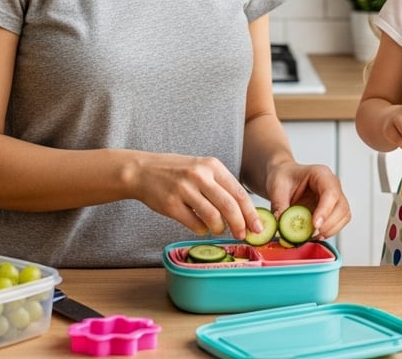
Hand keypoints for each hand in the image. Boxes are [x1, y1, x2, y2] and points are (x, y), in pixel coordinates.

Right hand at [131, 154, 262, 238]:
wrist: (143, 170)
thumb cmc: (176, 172)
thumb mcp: (201, 169)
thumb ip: (221, 186)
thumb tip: (244, 212)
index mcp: (212, 166)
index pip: (239, 193)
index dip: (251, 213)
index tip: (258, 227)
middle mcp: (199, 176)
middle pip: (229, 206)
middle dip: (240, 225)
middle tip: (243, 235)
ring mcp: (184, 189)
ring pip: (213, 217)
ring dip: (219, 228)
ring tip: (217, 229)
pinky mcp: (171, 204)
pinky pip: (194, 224)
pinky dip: (201, 229)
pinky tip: (200, 226)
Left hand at [265, 161, 350, 239]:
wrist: (283, 178)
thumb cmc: (283, 177)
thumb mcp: (276, 187)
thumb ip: (279, 205)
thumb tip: (281, 225)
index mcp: (320, 174)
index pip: (331, 192)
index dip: (325, 210)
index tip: (314, 224)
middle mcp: (332, 185)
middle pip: (341, 206)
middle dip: (329, 224)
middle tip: (311, 234)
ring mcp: (334, 198)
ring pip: (343, 216)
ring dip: (330, 230)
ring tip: (312, 236)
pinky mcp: (332, 210)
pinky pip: (338, 223)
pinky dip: (329, 232)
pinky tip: (314, 235)